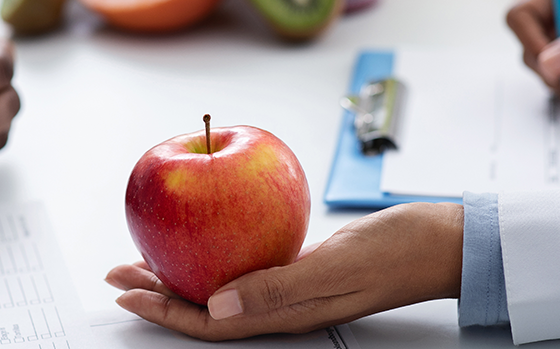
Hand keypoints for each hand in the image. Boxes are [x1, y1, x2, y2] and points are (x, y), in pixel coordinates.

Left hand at [105, 203, 463, 340]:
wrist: (441, 242)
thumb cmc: (399, 252)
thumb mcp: (337, 267)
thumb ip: (279, 287)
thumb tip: (218, 305)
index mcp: (286, 313)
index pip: (209, 322)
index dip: (162, 312)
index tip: (126, 292)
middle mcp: (281, 304)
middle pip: (205, 307)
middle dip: (157, 294)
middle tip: (117, 273)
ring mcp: (291, 286)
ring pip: (220, 286)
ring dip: (179, 275)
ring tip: (145, 258)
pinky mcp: (301, 264)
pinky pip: (245, 263)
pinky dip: (214, 251)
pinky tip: (204, 236)